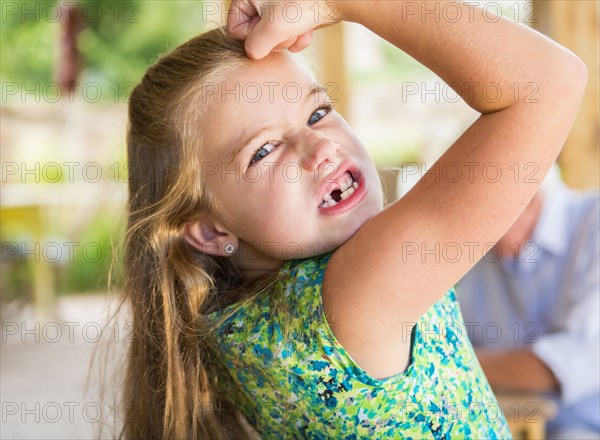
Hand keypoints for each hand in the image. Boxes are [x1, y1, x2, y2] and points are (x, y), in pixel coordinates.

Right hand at [226, 0, 342, 59]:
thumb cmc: (302, 5)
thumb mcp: (272, 28)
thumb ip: (255, 46)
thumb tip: (253, 54)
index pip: (235, 29)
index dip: (250, 38)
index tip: (267, 33)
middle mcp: (261, 0)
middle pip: (256, 36)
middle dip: (274, 39)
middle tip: (286, 31)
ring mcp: (278, 8)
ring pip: (274, 39)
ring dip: (288, 40)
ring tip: (299, 29)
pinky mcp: (294, 15)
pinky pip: (288, 35)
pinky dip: (299, 37)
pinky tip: (308, 31)